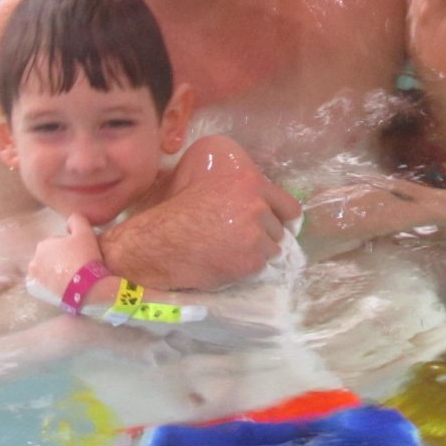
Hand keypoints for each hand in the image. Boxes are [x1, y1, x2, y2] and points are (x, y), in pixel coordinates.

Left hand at [26, 213, 103, 303]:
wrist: (87, 288)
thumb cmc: (85, 257)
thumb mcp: (85, 231)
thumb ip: (76, 219)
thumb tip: (70, 221)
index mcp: (43, 245)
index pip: (57, 244)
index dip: (70, 249)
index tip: (80, 255)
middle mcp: (34, 261)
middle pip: (50, 258)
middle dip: (60, 260)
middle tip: (76, 266)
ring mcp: (34, 279)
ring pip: (45, 271)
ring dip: (54, 272)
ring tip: (71, 278)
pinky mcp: (36, 293)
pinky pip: (42, 285)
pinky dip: (49, 285)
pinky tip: (62, 286)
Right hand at [101, 140, 301, 289]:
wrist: (158, 243)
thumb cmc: (174, 208)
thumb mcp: (202, 176)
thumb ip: (233, 182)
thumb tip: (255, 190)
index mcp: (248, 180)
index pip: (287, 205)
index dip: (281, 217)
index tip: (278, 225)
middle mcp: (257, 206)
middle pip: (279, 229)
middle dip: (265, 235)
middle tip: (244, 240)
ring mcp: (256, 235)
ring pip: (272, 250)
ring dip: (257, 253)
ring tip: (232, 252)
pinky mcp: (251, 261)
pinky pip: (261, 268)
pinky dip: (247, 269)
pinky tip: (228, 263)